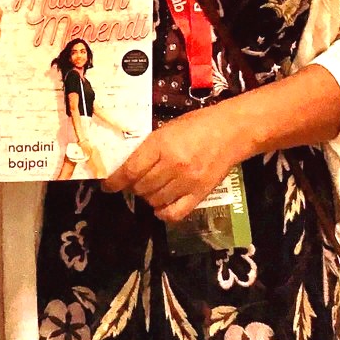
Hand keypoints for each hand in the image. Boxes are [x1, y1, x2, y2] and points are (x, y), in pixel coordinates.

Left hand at [101, 102, 245, 221]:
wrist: (232, 131)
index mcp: (161, 145)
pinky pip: (175, 214)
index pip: (130, 171)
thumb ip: (148, 149)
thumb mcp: (166, 129)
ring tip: (151, 189)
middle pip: (140, 188)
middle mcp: (173, 165)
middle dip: (132, 188)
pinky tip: (161, 206)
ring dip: (148, 198)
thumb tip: (127, 168)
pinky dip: (163, 213)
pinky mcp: (200, 194)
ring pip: (155, 201)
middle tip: (135, 183)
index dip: (114, 182)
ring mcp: (187, 182)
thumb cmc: (197, 125)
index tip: (108, 186)